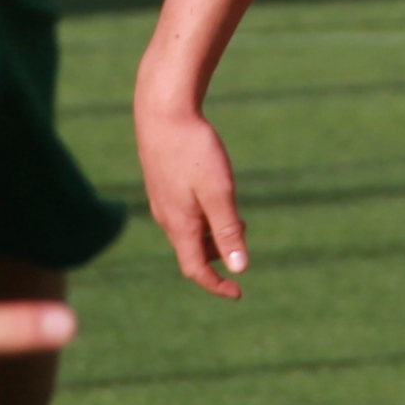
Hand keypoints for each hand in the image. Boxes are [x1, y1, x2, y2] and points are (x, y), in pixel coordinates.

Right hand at [134, 87, 252, 296]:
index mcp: (179, 224)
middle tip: (243, 236)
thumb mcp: (218, 192)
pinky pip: (182, 213)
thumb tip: (239, 269)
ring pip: (188, 230)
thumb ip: (228, 230)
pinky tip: (215, 194)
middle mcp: (166, 217)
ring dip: (212, 233)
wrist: (162, 111)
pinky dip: (202, 216)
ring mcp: (161, 199)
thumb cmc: (193, 149)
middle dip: (218, 255)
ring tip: (235, 217)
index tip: (238, 292)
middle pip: (192, 251)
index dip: (216, 285)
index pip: (195, 269)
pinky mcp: (161, 183)